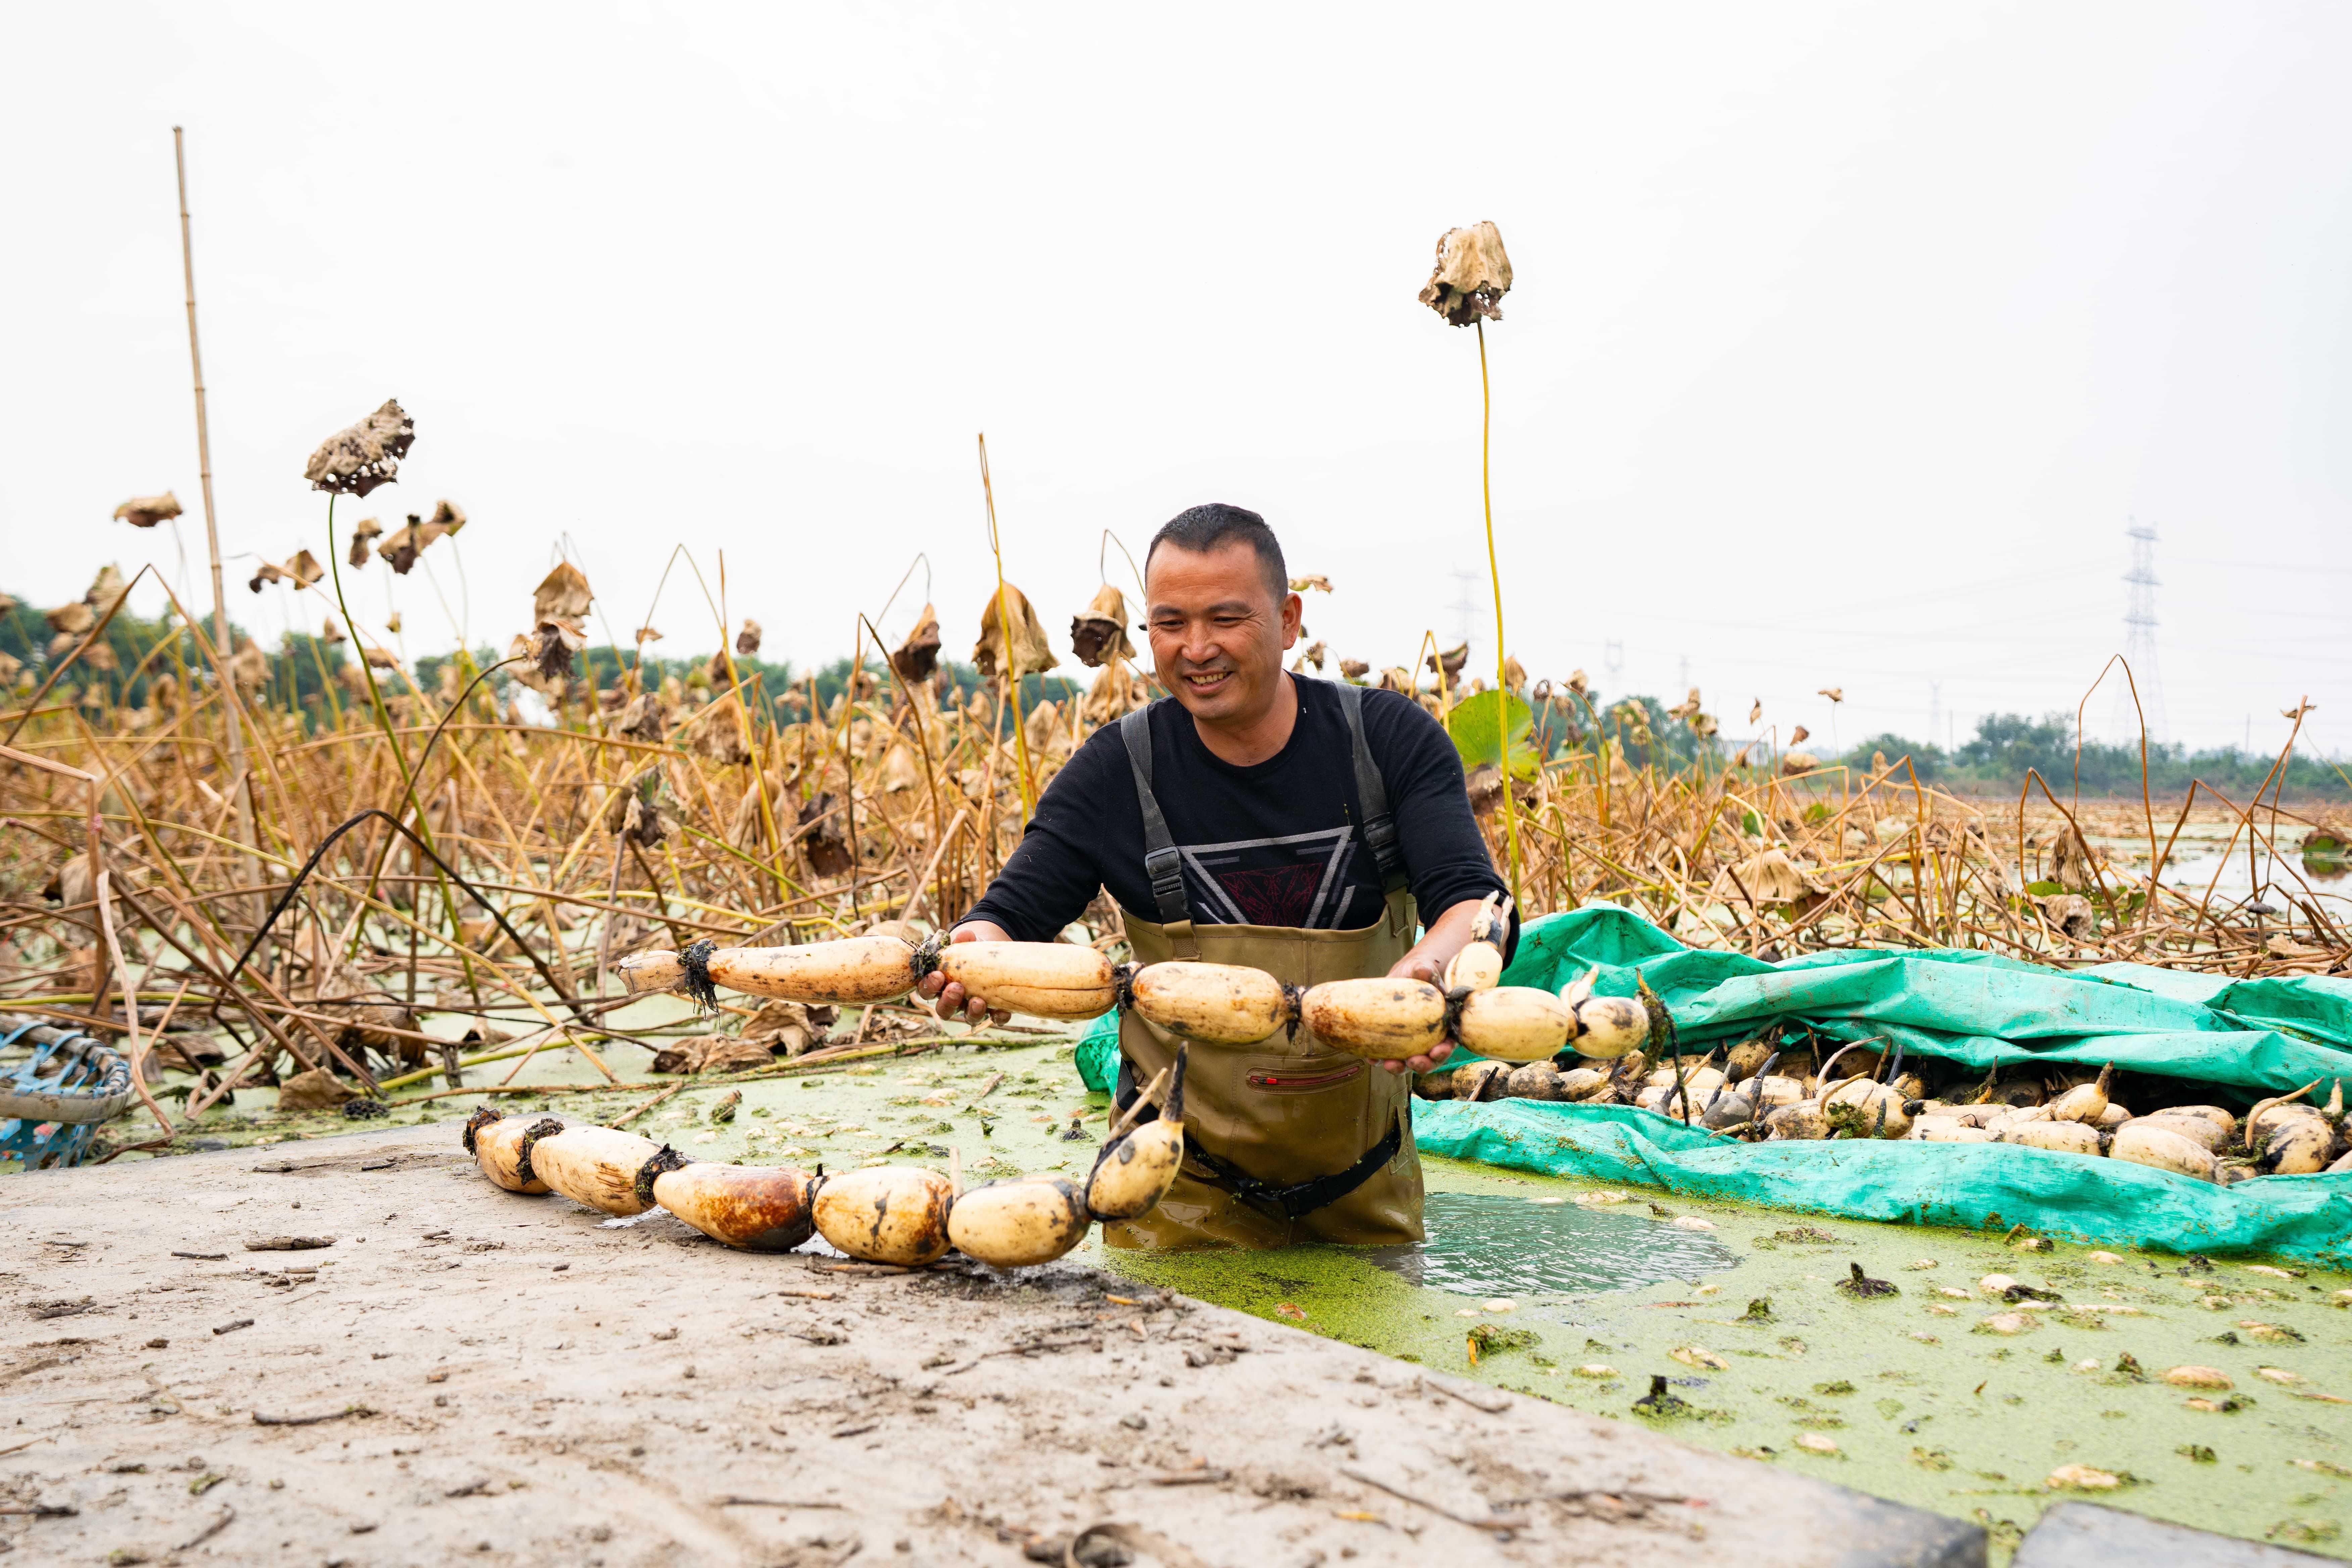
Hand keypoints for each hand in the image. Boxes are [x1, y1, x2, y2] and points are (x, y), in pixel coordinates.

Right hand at [917, 920, 1012, 1025]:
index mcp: (940, 984)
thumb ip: (962, 940)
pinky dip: (999, 1016)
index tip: (938, 975)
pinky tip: (1003, 1011)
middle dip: (949, 1001)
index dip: (929, 986)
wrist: (991, 953)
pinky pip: (995, 1018)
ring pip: (968, 1017)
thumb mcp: (965, 943)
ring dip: (972, 1012)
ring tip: (978, 1001)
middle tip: (956, 988)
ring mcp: (972, 1006)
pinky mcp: (993, 1008)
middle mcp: (954, 999)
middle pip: (944, 1009)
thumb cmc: (970, 950)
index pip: (927, 990)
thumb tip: (965, 934)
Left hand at [1377, 950, 1455, 1075]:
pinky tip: (1371, 1058)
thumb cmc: (1417, 973)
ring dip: (1399, 1067)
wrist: (1400, 976)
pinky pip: (1385, 1054)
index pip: (1447, 1044)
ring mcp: (1408, 1042)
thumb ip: (1426, 971)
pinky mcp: (1390, 1041)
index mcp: (1442, 1026)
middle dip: (1422, 1065)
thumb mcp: (1423, 970)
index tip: (1437, 1051)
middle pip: (1428, 1060)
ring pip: (1406, 1062)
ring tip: (1389, 1065)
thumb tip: (1424, 970)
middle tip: (1414, 1062)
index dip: (1444, 1051)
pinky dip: (1378, 1059)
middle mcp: (1427, 1039)